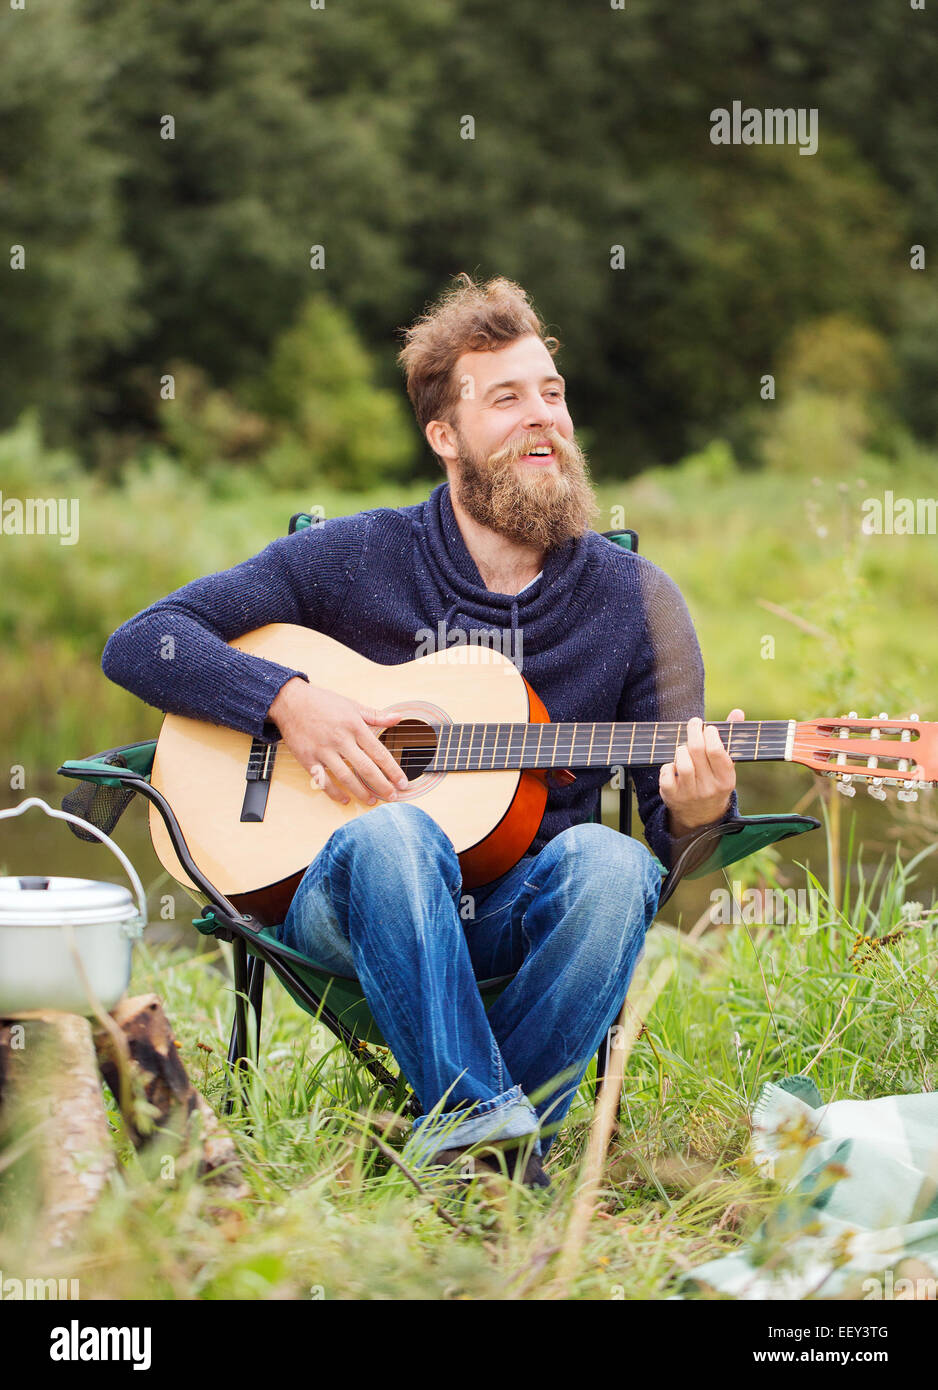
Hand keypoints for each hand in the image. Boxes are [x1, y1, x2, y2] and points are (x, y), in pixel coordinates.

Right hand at [268, 677, 408, 806]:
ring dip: (360, 792)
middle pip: (365, 768)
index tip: (402, 782)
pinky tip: (345, 799)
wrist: (290, 701)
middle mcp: (340, 739)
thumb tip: (398, 717)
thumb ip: (376, 715)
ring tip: (371, 800)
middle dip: (381, 785)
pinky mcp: (308, 759)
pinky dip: (334, 793)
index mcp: (354, 726)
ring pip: (345, 777)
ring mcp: (323, 751)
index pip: (378, 752)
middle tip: (392, 796)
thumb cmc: (322, 702)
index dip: (392, 770)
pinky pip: (323, 781)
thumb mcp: (352, 705)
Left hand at [659, 708, 743, 838]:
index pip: (717, 751)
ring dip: (682, 749)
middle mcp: (709, 788)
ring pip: (683, 763)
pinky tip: (674, 765)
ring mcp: (690, 794)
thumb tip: (737, 712)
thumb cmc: (714, 782)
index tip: (708, 728)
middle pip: (697, 752)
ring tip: (685, 747)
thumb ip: (730, 738)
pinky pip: (667, 774)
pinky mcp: (672, 796)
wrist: (701, 817)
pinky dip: (669, 765)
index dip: (710, 734)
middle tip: (694, 723)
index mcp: (726, 780)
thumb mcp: (726, 765)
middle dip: (694, 732)